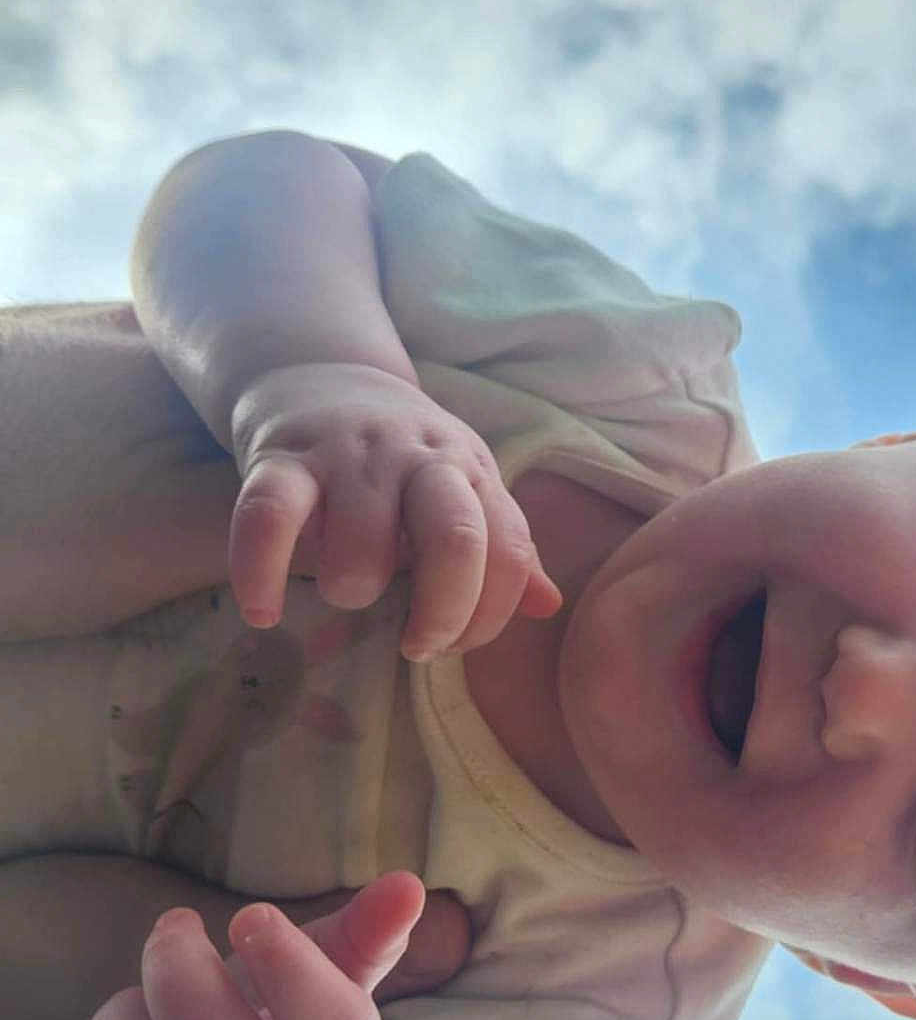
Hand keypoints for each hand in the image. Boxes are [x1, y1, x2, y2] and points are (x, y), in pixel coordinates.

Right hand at [228, 364, 561, 658]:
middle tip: (419, 645)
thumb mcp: (464, 489)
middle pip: (456, 540)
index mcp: (472, 472)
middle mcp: (420, 459)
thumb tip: (550, 606)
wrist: (320, 373)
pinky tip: (263, 612)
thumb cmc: (401, 459)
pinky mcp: (281, 456)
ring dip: (351, 590)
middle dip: (444, 612)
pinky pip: (267, 521)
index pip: (509, 552)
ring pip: (360, 547)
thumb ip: (502, 549)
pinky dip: (261, 575)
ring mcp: (351, 455)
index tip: (455, 644)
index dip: (490, 614)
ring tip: (346, 587)